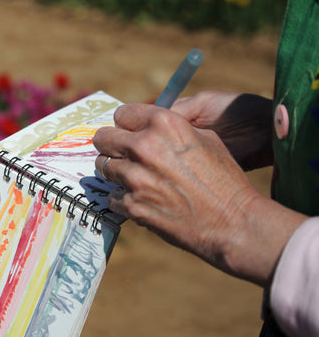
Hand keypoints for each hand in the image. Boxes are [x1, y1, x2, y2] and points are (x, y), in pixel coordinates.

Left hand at [94, 103, 305, 287]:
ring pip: (103, 166)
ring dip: (117, 171)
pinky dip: (124, 198)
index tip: (130, 133)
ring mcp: (135, 177)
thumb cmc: (225, 179)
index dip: (127, 124)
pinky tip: (143, 200)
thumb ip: (173, 129)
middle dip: (112, 145)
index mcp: (164, 124)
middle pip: (103, 137)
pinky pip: (112, 196)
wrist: (233, 222)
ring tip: (137, 179)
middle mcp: (144, 146)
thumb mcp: (206, 139)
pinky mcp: (132, 205)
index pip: (122, 114)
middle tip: (123, 155)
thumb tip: (150, 128)